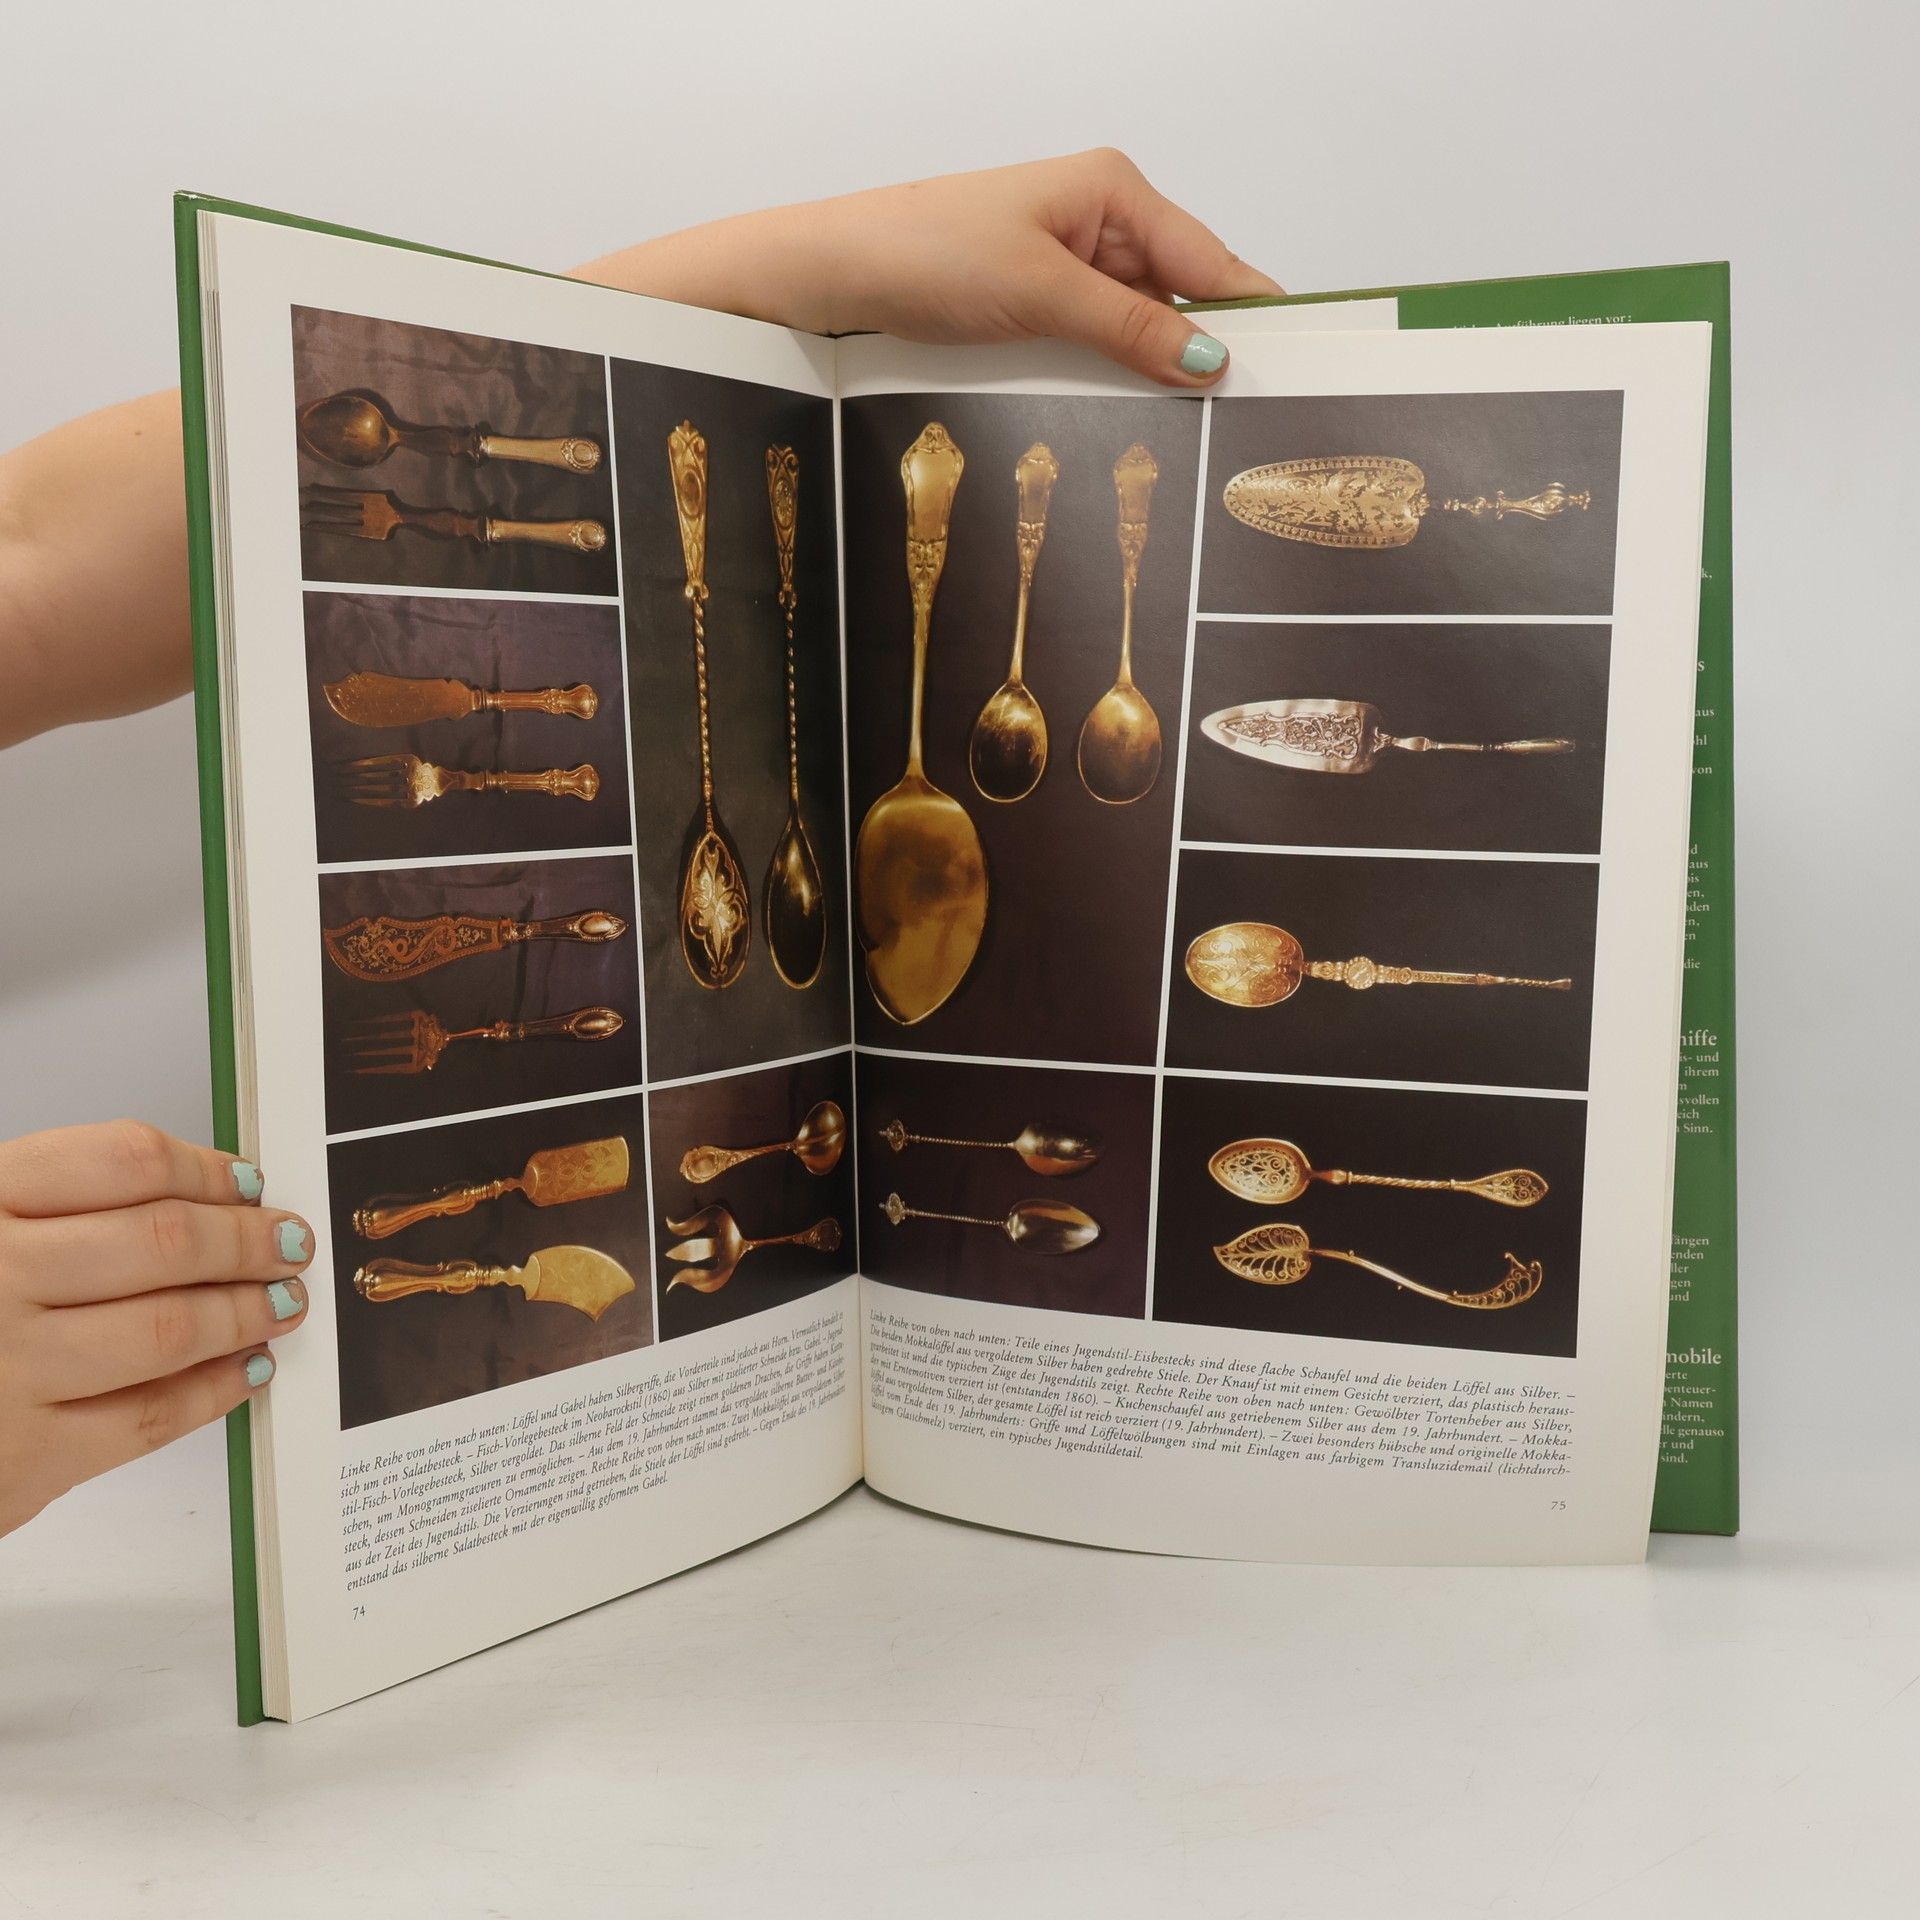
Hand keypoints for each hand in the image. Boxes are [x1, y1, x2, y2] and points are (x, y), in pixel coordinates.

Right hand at [0, 1121, 313, 1537]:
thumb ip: (50, 1207)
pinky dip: (213, 1388)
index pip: (123, 1158)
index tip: (246, 1183)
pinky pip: (149, 1416)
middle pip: (163, 1240)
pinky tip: (241, 1369)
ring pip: (168, 1326)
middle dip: (246, 1240)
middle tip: (287, 1242)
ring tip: (279, 1302)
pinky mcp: (22, 1461)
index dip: (206, 1168)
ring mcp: (4, 1371)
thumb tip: (197, 1196)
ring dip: (245, 1311)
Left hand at [580, 148, 1283, 387]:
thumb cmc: (927, 252)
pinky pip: (1095, 347)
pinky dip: (1108, 380)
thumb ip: (1133, 328)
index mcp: (1115, 191)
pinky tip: (1122, 416)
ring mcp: (1068, 265)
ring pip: (1137, 331)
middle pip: (1180, 297)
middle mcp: (1100, 222)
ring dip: (1150, 376)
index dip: (1251, 318)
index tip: (1290, 372)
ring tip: (1182, 430)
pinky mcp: (1037, 305)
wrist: (833, 274)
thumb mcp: (1044, 294)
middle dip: (1201, 356)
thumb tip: (1210, 360)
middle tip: (1235, 421)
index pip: (1211, 260)